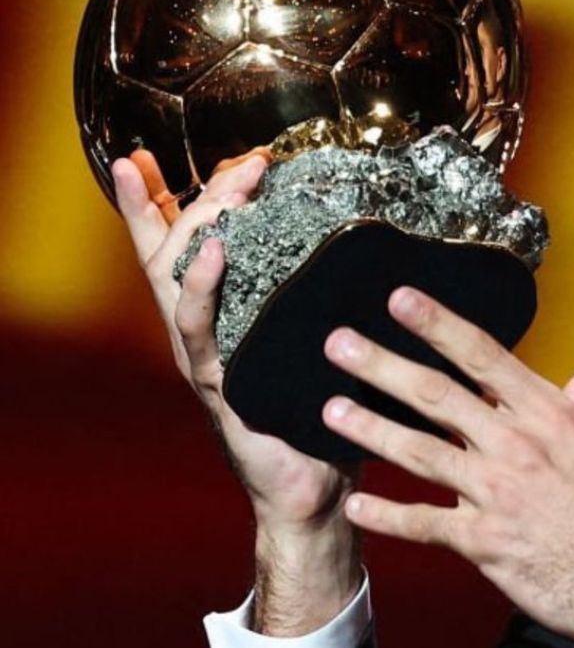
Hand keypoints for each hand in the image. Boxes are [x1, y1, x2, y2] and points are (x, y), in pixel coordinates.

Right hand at [111, 152, 357, 532]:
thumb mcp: (311, 344)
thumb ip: (314, 301)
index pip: (174, 248)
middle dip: (198, 196)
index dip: (151, 204)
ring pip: (175, 278)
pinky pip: (197, 328)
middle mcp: (197, 331)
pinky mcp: (215, 383)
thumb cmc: (318, 414)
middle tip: (242, 160)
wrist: (313, 489)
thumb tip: (358, 244)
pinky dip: (201, 286)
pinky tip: (215, 253)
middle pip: (172, 249)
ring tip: (231, 189)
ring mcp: (199, 355)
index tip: (140, 158)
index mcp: (217, 318)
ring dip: (203, 227)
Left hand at [319, 286, 573, 647]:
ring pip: (419, 452)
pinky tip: (355, 506)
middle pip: (437, 395)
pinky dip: (387, 515)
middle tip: (337, 344)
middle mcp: (516, 444)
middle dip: (382, 366)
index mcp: (546, 414)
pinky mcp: (483, 541)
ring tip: (330, 410)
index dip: (437, 326)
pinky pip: (423, 522)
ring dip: (370, 429)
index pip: (483, 357)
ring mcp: (496, 492)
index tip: (399, 300)